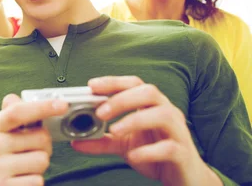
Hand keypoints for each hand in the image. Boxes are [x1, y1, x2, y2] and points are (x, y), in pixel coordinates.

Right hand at [0, 94, 67, 185]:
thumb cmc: (1, 157)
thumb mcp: (2, 134)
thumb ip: (11, 115)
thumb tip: (13, 98)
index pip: (17, 112)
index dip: (42, 106)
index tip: (62, 104)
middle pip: (41, 137)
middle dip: (44, 145)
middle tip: (31, 151)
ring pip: (43, 160)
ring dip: (40, 165)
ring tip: (25, 167)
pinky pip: (38, 181)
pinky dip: (35, 181)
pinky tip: (22, 180)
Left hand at [71, 76, 220, 185]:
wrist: (184, 178)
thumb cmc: (155, 154)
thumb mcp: (124, 145)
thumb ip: (101, 141)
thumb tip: (74, 142)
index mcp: (151, 105)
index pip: (134, 83)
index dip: (113, 81)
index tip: (91, 85)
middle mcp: (167, 112)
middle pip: (149, 92)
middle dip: (122, 99)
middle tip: (100, 113)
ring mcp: (178, 131)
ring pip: (163, 114)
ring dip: (135, 120)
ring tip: (113, 132)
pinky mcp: (183, 153)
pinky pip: (169, 147)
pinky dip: (149, 151)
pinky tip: (133, 157)